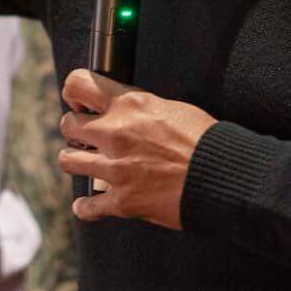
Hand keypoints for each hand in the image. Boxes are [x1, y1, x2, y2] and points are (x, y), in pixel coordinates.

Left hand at [59, 68, 216, 229]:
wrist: (223, 176)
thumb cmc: (205, 141)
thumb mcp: (172, 108)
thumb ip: (140, 107)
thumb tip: (126, 107)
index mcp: (129, 105)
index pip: (79, 84)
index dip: (73, 93)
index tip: (78, 102)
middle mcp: (116, 134)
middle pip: (67, 125)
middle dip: (74, 130)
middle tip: (85, 137)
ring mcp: (116, 169)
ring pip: (68, 160)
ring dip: (76, 162)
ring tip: (87, 163)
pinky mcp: (123, 201)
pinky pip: (88, 205)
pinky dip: (87, 206)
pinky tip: (89, 204)